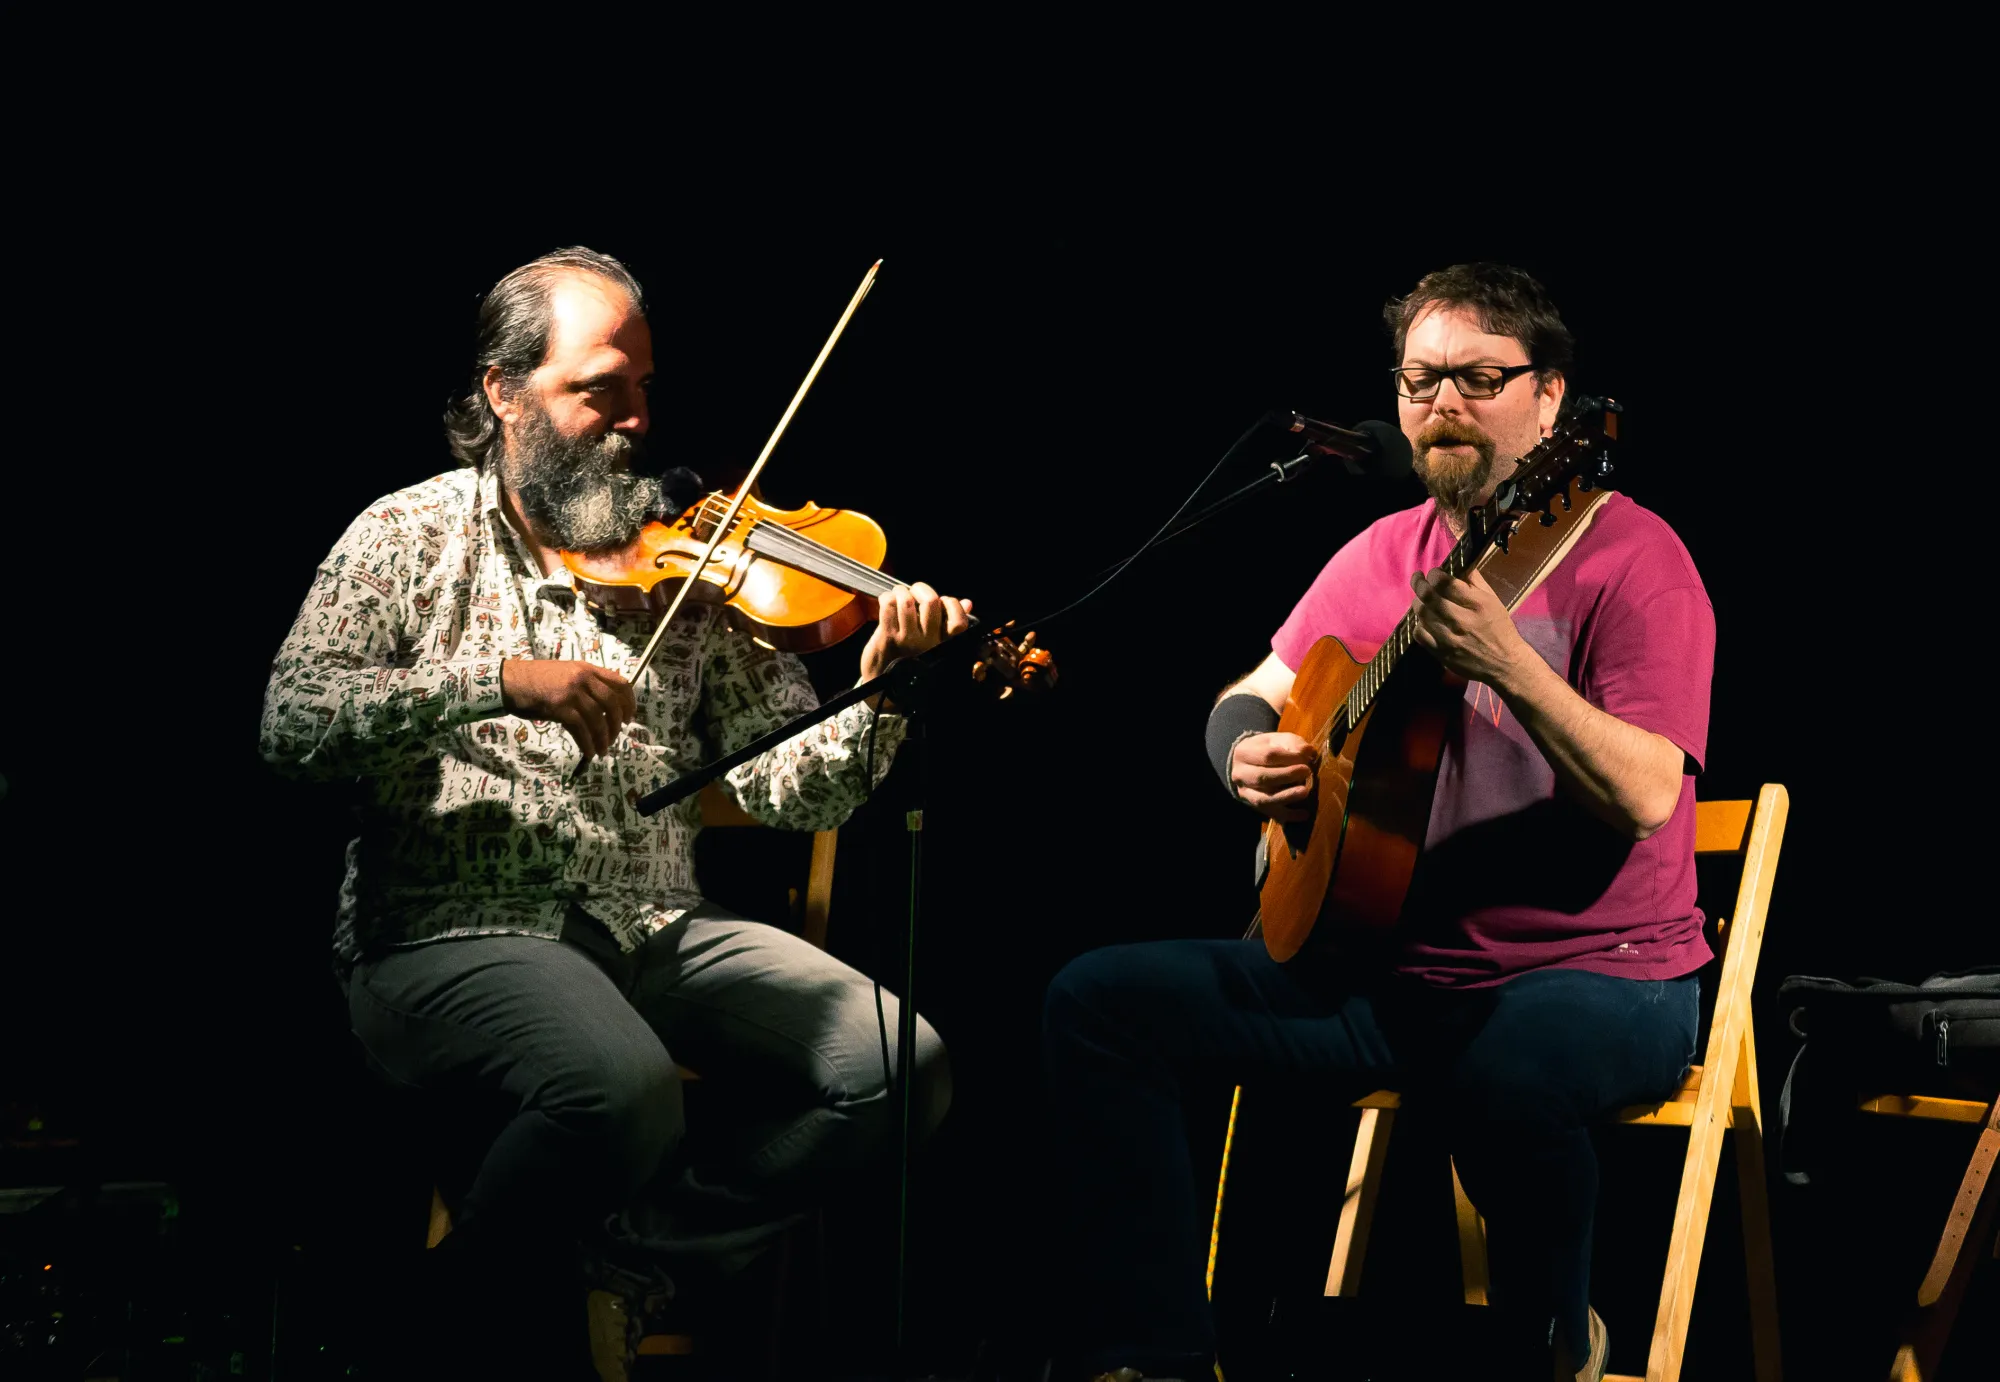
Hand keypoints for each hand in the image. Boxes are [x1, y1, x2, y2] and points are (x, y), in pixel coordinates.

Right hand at [500, 659, 636, 759]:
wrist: (510, 682)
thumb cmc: (536, 680)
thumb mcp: (566, 674)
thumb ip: (586, 685)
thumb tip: (604, 708)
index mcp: (587, 669)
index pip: (620, 683)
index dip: (629, 702)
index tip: (629, 717)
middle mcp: (582, 679)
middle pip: (612, 704)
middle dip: (617, 724)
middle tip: (616, 737)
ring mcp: (572, 693)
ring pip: (598, 720)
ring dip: (603, 739)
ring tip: (602, 751)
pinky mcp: (561, 709)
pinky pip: (581, 730)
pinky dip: (588, 744)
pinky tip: (589, 752)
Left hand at [858, 582, 972, 681]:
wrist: (884, 687)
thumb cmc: (911, 660)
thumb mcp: (935, 644)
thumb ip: (950, 622)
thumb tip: (968, 603)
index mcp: (943, 644)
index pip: (959, 622)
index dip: (952, 604)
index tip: (943, 601)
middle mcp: (928, 642)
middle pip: (931, 602)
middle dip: (922, 589)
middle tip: (915, 591)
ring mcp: (907, 639)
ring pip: (906, 601)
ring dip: (901, 592)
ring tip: (899, 595)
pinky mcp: (887, 637)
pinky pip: (888, 606)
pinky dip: (887, 598)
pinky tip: (888, 602)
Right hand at [1230, 731, 1318, 821]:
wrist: (1247, 764)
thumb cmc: (1266, 749)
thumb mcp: (1278, 740)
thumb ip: (1293, 743)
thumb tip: (1308, 752)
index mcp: (1243, 753)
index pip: (1267, 755)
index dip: (1289, 757)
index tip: (1306, 757)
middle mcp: (1240, 774)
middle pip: (1263, 777)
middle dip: (1287, 776)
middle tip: (1307, 772)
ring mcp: (1245, 792)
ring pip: (1264, 799)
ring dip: (1286, 796)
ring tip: (1305, 792)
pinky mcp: (1254, 806)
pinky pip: (1271, 813)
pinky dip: (1288, 815)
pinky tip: (1304, 814)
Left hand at [1408, 567, 1527, 685]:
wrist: (1504, 663)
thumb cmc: (1499, 628)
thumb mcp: (1492, 600)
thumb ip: (1474, 580)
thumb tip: (1458, 562)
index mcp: (1477, 604)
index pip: (1445, 583)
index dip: (1434, 574)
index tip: (1434, 572)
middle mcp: (1461, 620)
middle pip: (1428, 597)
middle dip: (1419, 583)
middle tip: (1418, 578)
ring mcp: (1449, 638)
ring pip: (1422, 613)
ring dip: (1418, 602)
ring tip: (1421, 597)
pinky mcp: (1441, 653)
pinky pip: (1419, 634)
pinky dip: (1418, 623)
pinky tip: (1424, 619)